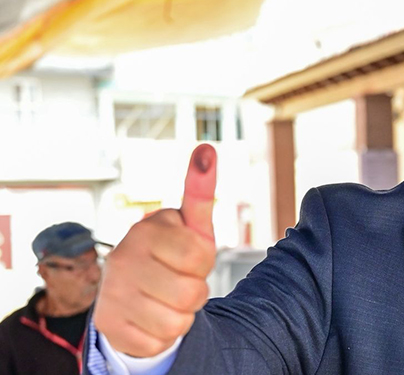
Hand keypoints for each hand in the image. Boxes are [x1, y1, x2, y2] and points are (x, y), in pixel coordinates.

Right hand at [93, 144, 217, 356]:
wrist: (137, 292)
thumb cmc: (172, 255)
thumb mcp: (191, 226)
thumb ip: (200, 192)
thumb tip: (207, 150)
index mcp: (146, 230)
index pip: (200, 256)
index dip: (204, 262)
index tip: (190, 257)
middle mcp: (121, 260)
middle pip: (192, 293)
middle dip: (195, 291)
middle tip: (179, 280)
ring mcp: (110, 294)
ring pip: (177, 322)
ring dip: (181, 315)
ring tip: (166, 299)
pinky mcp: (107, 326)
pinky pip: (157, 342)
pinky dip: (162, 336)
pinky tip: (151, 317)